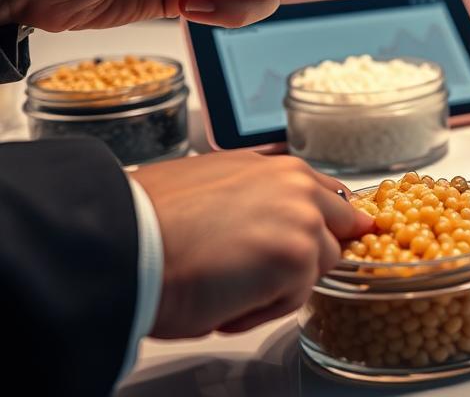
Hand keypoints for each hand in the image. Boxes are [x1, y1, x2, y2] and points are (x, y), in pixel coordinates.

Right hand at [130, 152, 373, 337]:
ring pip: (317, 268)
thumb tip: (272, 217)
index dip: (321, 227)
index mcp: (279, 167)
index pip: (331, 199)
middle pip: (338, 231)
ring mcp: (304, 220)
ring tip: (229, 286)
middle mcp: (298, 186)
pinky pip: (295, 298)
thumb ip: (258, 196)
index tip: (309, 245)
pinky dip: (261, 310)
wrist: (124, 241)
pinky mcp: (298, 258)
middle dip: (308, 256)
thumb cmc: (151, 221)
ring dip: (281, 286)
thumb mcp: (216, 187)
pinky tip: (224, 300)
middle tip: (259, 272)